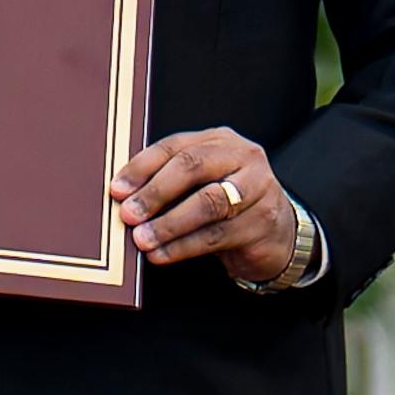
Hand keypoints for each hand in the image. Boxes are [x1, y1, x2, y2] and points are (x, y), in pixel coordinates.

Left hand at [111, 127, 293, 280]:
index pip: (175, 146)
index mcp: (219, 140)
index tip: (117, 190)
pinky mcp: (263, 222)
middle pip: (193, 167)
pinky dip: (183, 247)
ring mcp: (258, 189)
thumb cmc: (226, 203)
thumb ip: (166, 182)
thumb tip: (122, 197)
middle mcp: (243, 158)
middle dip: (155, 192)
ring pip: (207, 204)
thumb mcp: (198, 183)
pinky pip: (216, 235)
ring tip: (142, 239)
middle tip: (129, 214)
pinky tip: (162, 254)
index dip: (142, 168)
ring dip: (168, 224)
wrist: (277, 233)